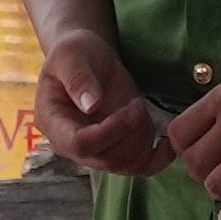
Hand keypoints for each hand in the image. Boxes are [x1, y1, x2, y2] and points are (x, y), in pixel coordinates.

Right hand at [29, 29, 171, 174]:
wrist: (89, 58)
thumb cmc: (74, 53)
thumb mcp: (71, 55)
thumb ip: (78, 79)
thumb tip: (92, 105)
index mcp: (53, 123)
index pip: (79, 145)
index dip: (108, 132)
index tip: (126, 109)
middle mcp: (72, 145)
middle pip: (106, 159)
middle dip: (130, 134)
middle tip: (136, 103)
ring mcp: (96, 150)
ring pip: (125, 165)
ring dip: (143, 140)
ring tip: (140, 107)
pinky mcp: (118, 148)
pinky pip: (140, 166)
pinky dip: (158, 158)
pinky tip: (167, 139)